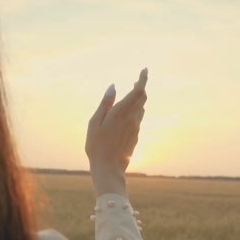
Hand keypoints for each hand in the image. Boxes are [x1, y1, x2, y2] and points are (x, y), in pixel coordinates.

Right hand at [85, 68, 147, 196]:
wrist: (109, 169)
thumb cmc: (96, 145)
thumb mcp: (94, 122)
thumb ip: (105, 104)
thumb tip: (113, 87)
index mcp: (121, 112)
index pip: (138, 91)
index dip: (143, 79)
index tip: (144, 70)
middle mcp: (132, 118)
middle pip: (142, 98)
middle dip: (141, 87)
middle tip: (137, 80)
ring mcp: (136, 128)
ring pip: (141, 108)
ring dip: (138, 99)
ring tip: (132, 94)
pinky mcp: (136, 136)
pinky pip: (138, 119)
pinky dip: (135, 111)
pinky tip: (127, 115)